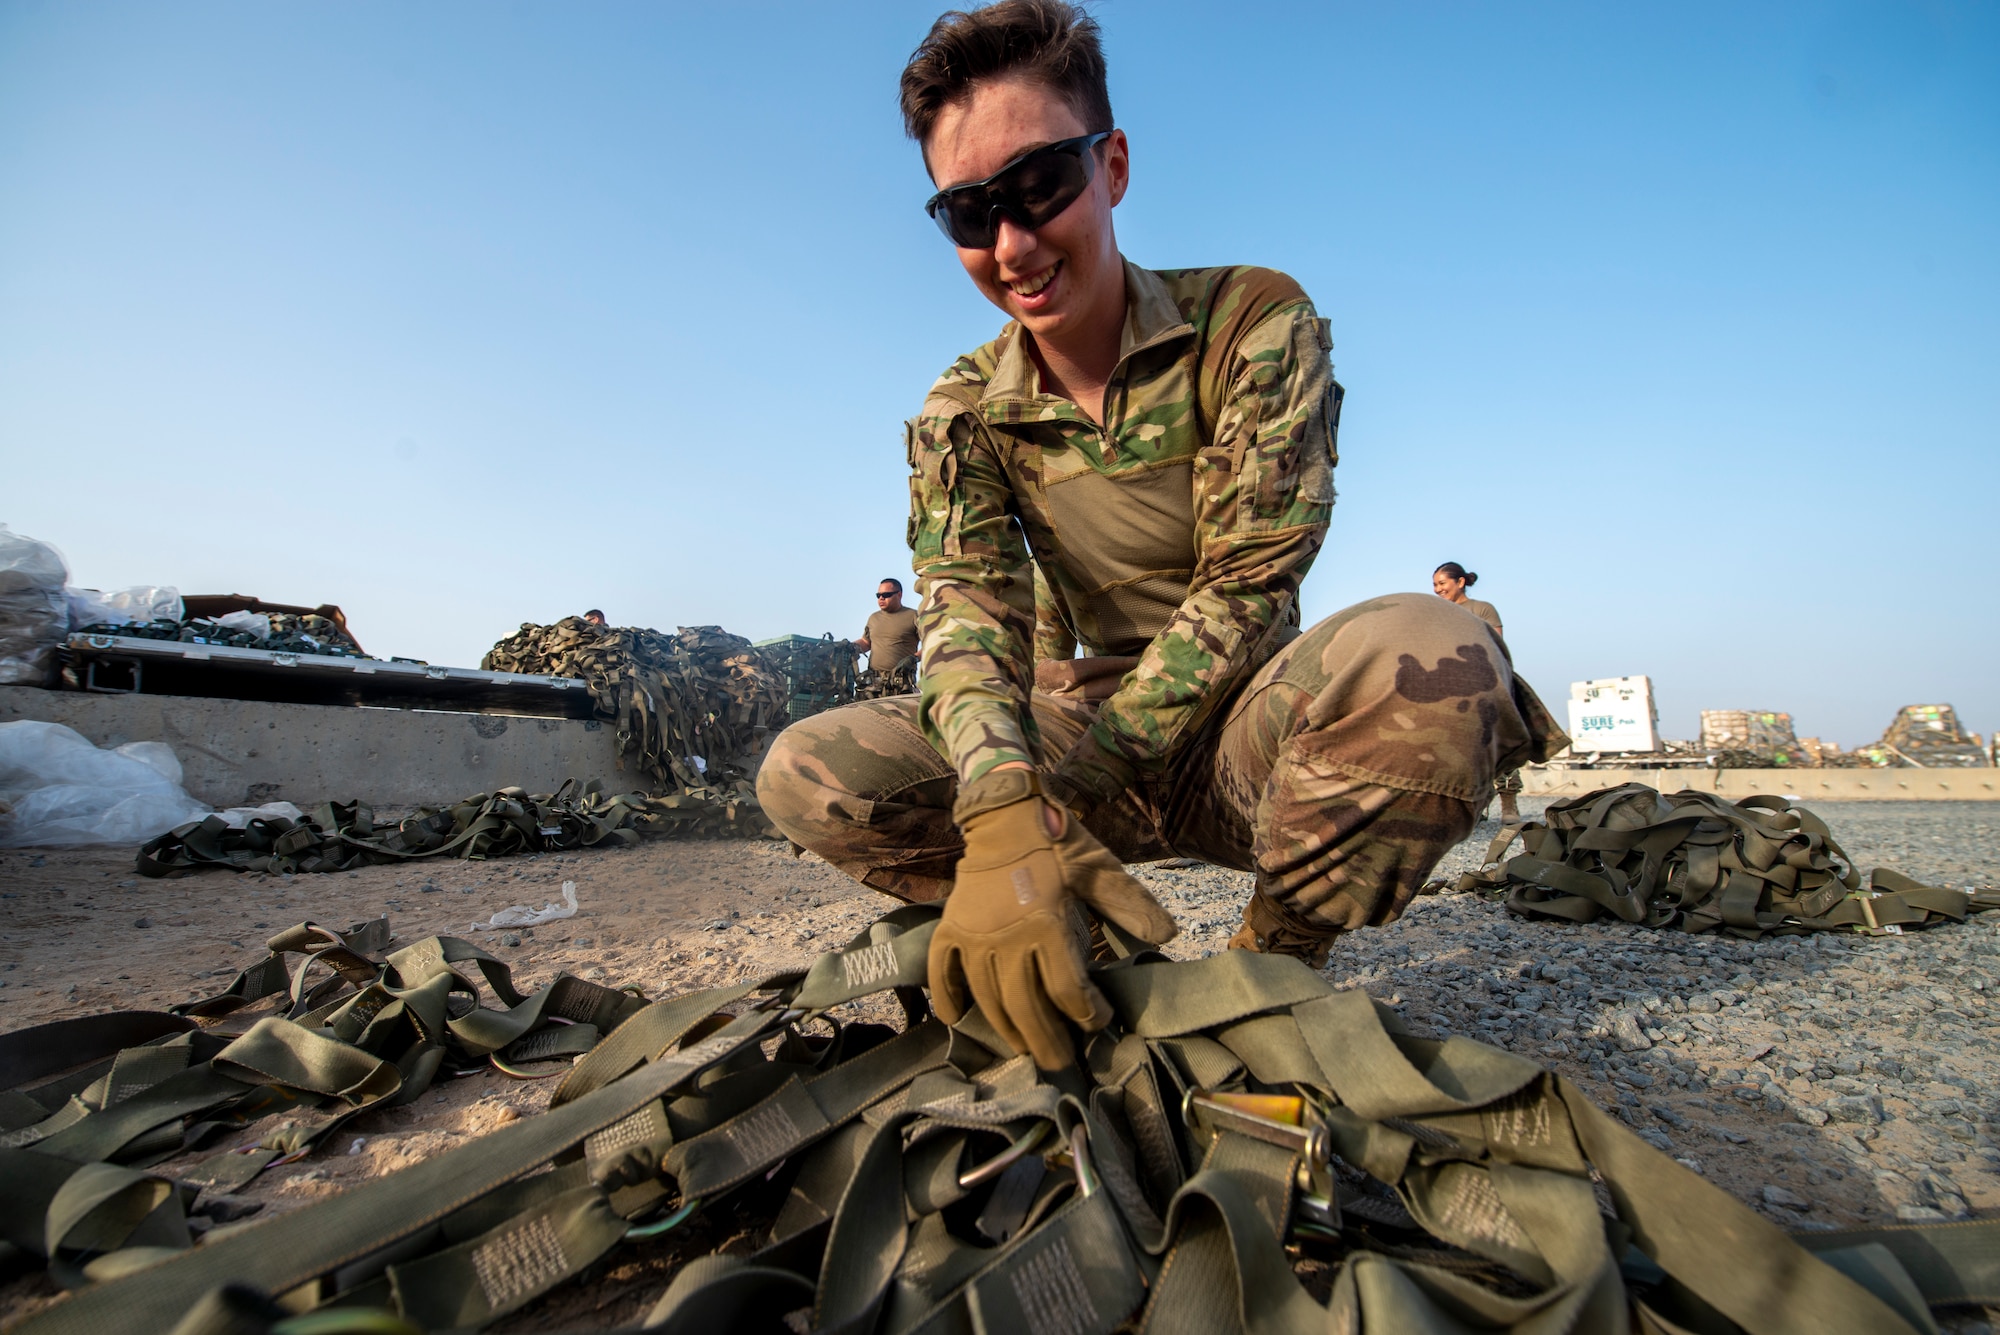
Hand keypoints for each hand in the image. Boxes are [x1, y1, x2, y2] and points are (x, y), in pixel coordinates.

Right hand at [928, 769, 1176, 1067]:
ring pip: (987, 999)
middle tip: (1060, 1062)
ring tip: (1022, 1047)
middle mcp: (1007, 937)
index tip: (1100, 1022)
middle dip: (1045, 1041)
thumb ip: (1131, 905)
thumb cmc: (1058, 843)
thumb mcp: (1100, 870)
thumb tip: (1168, 936)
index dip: (1087, 1015)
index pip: (1068, 990)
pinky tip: (957, 1019)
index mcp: (1046, 924)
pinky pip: (941, 973)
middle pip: (1025, 1007)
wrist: (1005, 812)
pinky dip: (946, 998)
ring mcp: (974, 935)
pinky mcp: (951, 928)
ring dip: (1005, 1030)